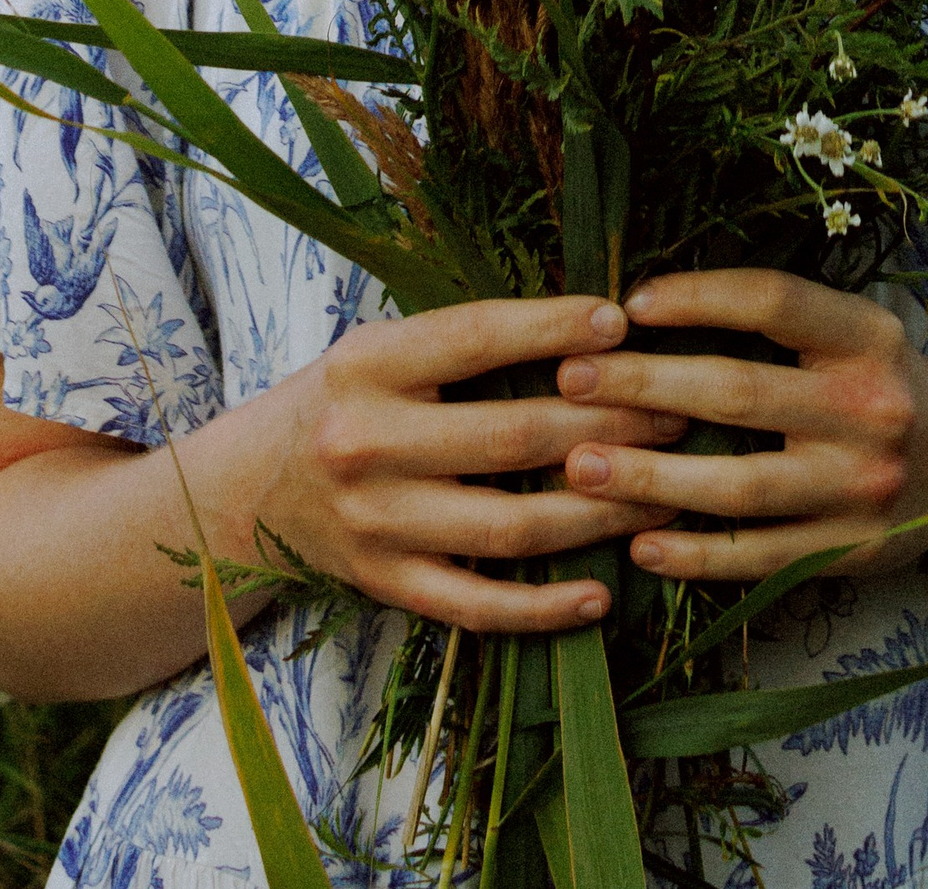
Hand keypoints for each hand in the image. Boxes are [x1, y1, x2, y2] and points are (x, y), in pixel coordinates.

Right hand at [225, 294, 688, 632]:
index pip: (477, 338)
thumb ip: (464, 341)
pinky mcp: (386, 584)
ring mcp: (377, 523)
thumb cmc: (343, 402)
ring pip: (510, 525)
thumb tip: (589, 324)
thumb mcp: (382, 349)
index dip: (553, 328)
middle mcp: (368, 443)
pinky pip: (477, 604)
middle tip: (678, 411)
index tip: (623, 320)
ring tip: (667, 494)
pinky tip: (602, 594)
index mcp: (370, 365)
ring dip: (599, 513)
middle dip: (608, 425)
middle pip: (511, 436)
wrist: (248, 490)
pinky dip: (543, 606)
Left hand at [553, 270, 927, 582]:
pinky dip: (695, 555)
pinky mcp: (849, 553)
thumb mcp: (850, 331)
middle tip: (570, 382)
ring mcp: (861, 489)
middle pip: (740, 394)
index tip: (627, 305)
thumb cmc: (874, 382)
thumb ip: (774, 320)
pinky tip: (639, 546)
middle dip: (644, 387)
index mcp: (866, 337)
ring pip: (740, 487)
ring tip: (578, 467)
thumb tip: (642, 308)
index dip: (697, 298)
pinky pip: (759, 559)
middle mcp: (870, 410)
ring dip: (650, 480)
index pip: (773, 302)